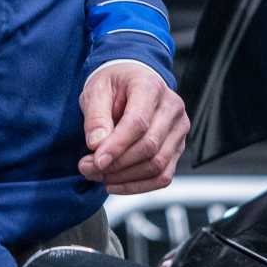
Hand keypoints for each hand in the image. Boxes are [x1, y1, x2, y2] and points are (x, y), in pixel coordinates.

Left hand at [78, 61, 188, 193]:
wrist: (132, 80)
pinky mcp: (177, 147)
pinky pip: (164, 176)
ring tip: (99, 175)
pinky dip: (139, 186)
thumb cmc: (115, 84)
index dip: (116, 146)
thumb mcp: (96, 90)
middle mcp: (171, 108)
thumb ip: (96, 116)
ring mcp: (178, 129)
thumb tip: (97, 145)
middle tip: (88, 168)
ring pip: (158, 165)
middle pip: (149, 147)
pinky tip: (116, 183)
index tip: (96, 160)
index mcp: (150, 87)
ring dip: (125, 177)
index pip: (138, 122)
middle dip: (116, 164)